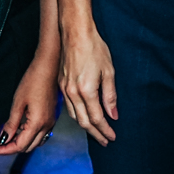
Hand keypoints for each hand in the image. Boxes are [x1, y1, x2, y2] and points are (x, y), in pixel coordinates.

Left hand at [0, 52, 59, 154]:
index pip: (20, 146)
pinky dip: (29, 135)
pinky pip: (41, 134)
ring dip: (21, 142)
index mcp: (38, 123)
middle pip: (28, 147)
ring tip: (7, 136)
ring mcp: (51, 122)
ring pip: (35, 142)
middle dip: (12, 148)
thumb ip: (11, 124)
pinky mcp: (52, 117)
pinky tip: (20, 128)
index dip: (5, 149)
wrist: (48, 67)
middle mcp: (47, 126)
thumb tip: (4, 139)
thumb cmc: (33, 81)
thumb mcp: (18, 103)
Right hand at [58, 24, 117, 145]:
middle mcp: (73, 93)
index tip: (112, 137)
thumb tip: (113, 115)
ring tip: (96, 132)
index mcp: (86, 91)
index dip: (105, 130)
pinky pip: (69, 107)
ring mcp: (65, 89)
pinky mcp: (61, 84)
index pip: (97, 119)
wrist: (75, 32)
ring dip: (86, 127)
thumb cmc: (94, 48)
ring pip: (74, 116)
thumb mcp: (109, 72)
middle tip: (105, 140)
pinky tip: (84, 116)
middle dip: (95, 134)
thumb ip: (110, 96)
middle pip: (84, 122)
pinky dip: (77, 115)